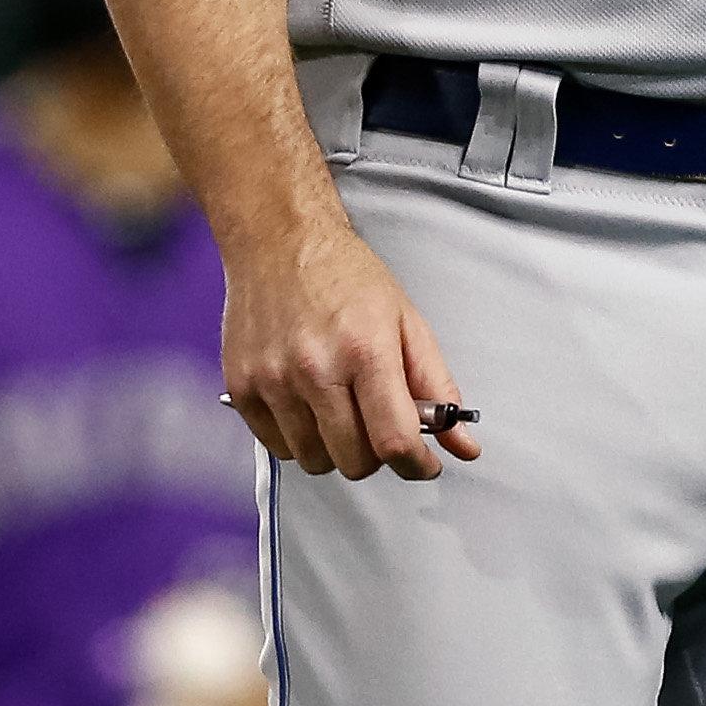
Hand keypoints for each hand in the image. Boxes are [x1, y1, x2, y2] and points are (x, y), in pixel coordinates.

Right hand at [220, 215, 480, 481]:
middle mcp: (315, 369)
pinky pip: (276, 447)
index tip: (423, 463)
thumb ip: (437, 387)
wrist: (280, 241)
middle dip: (376, 454)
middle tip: (378, 423)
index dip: (416, 464)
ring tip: (339, 407)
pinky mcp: (242, 387)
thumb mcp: (407, 322)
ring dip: (335, 448)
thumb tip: (463, 444)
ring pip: (313, 461)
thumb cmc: (346, 276)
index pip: (394, 441)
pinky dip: (297, 438)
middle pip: (354, 462)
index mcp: (365, 350)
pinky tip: (307, 404)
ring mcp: (273, 381)